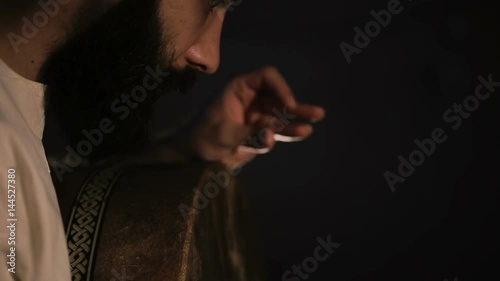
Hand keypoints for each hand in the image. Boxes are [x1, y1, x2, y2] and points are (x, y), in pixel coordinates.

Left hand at [185, 66, 325, 168]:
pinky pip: (278, 128)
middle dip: (295, 104)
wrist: (194, 155)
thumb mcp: (225, 136)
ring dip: (297, 118)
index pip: (267, 77)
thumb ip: (250, 136)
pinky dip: (289, 131)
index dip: (281, 87)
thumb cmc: (203, 138)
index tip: (289, 105)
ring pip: (281, 113)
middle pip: (279, 95)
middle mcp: (251, 96)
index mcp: (239, 87)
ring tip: (316, 120)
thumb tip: (271, 138)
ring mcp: (256, 113)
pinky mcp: (259, 129)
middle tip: (315, 113)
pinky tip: (304, 131)